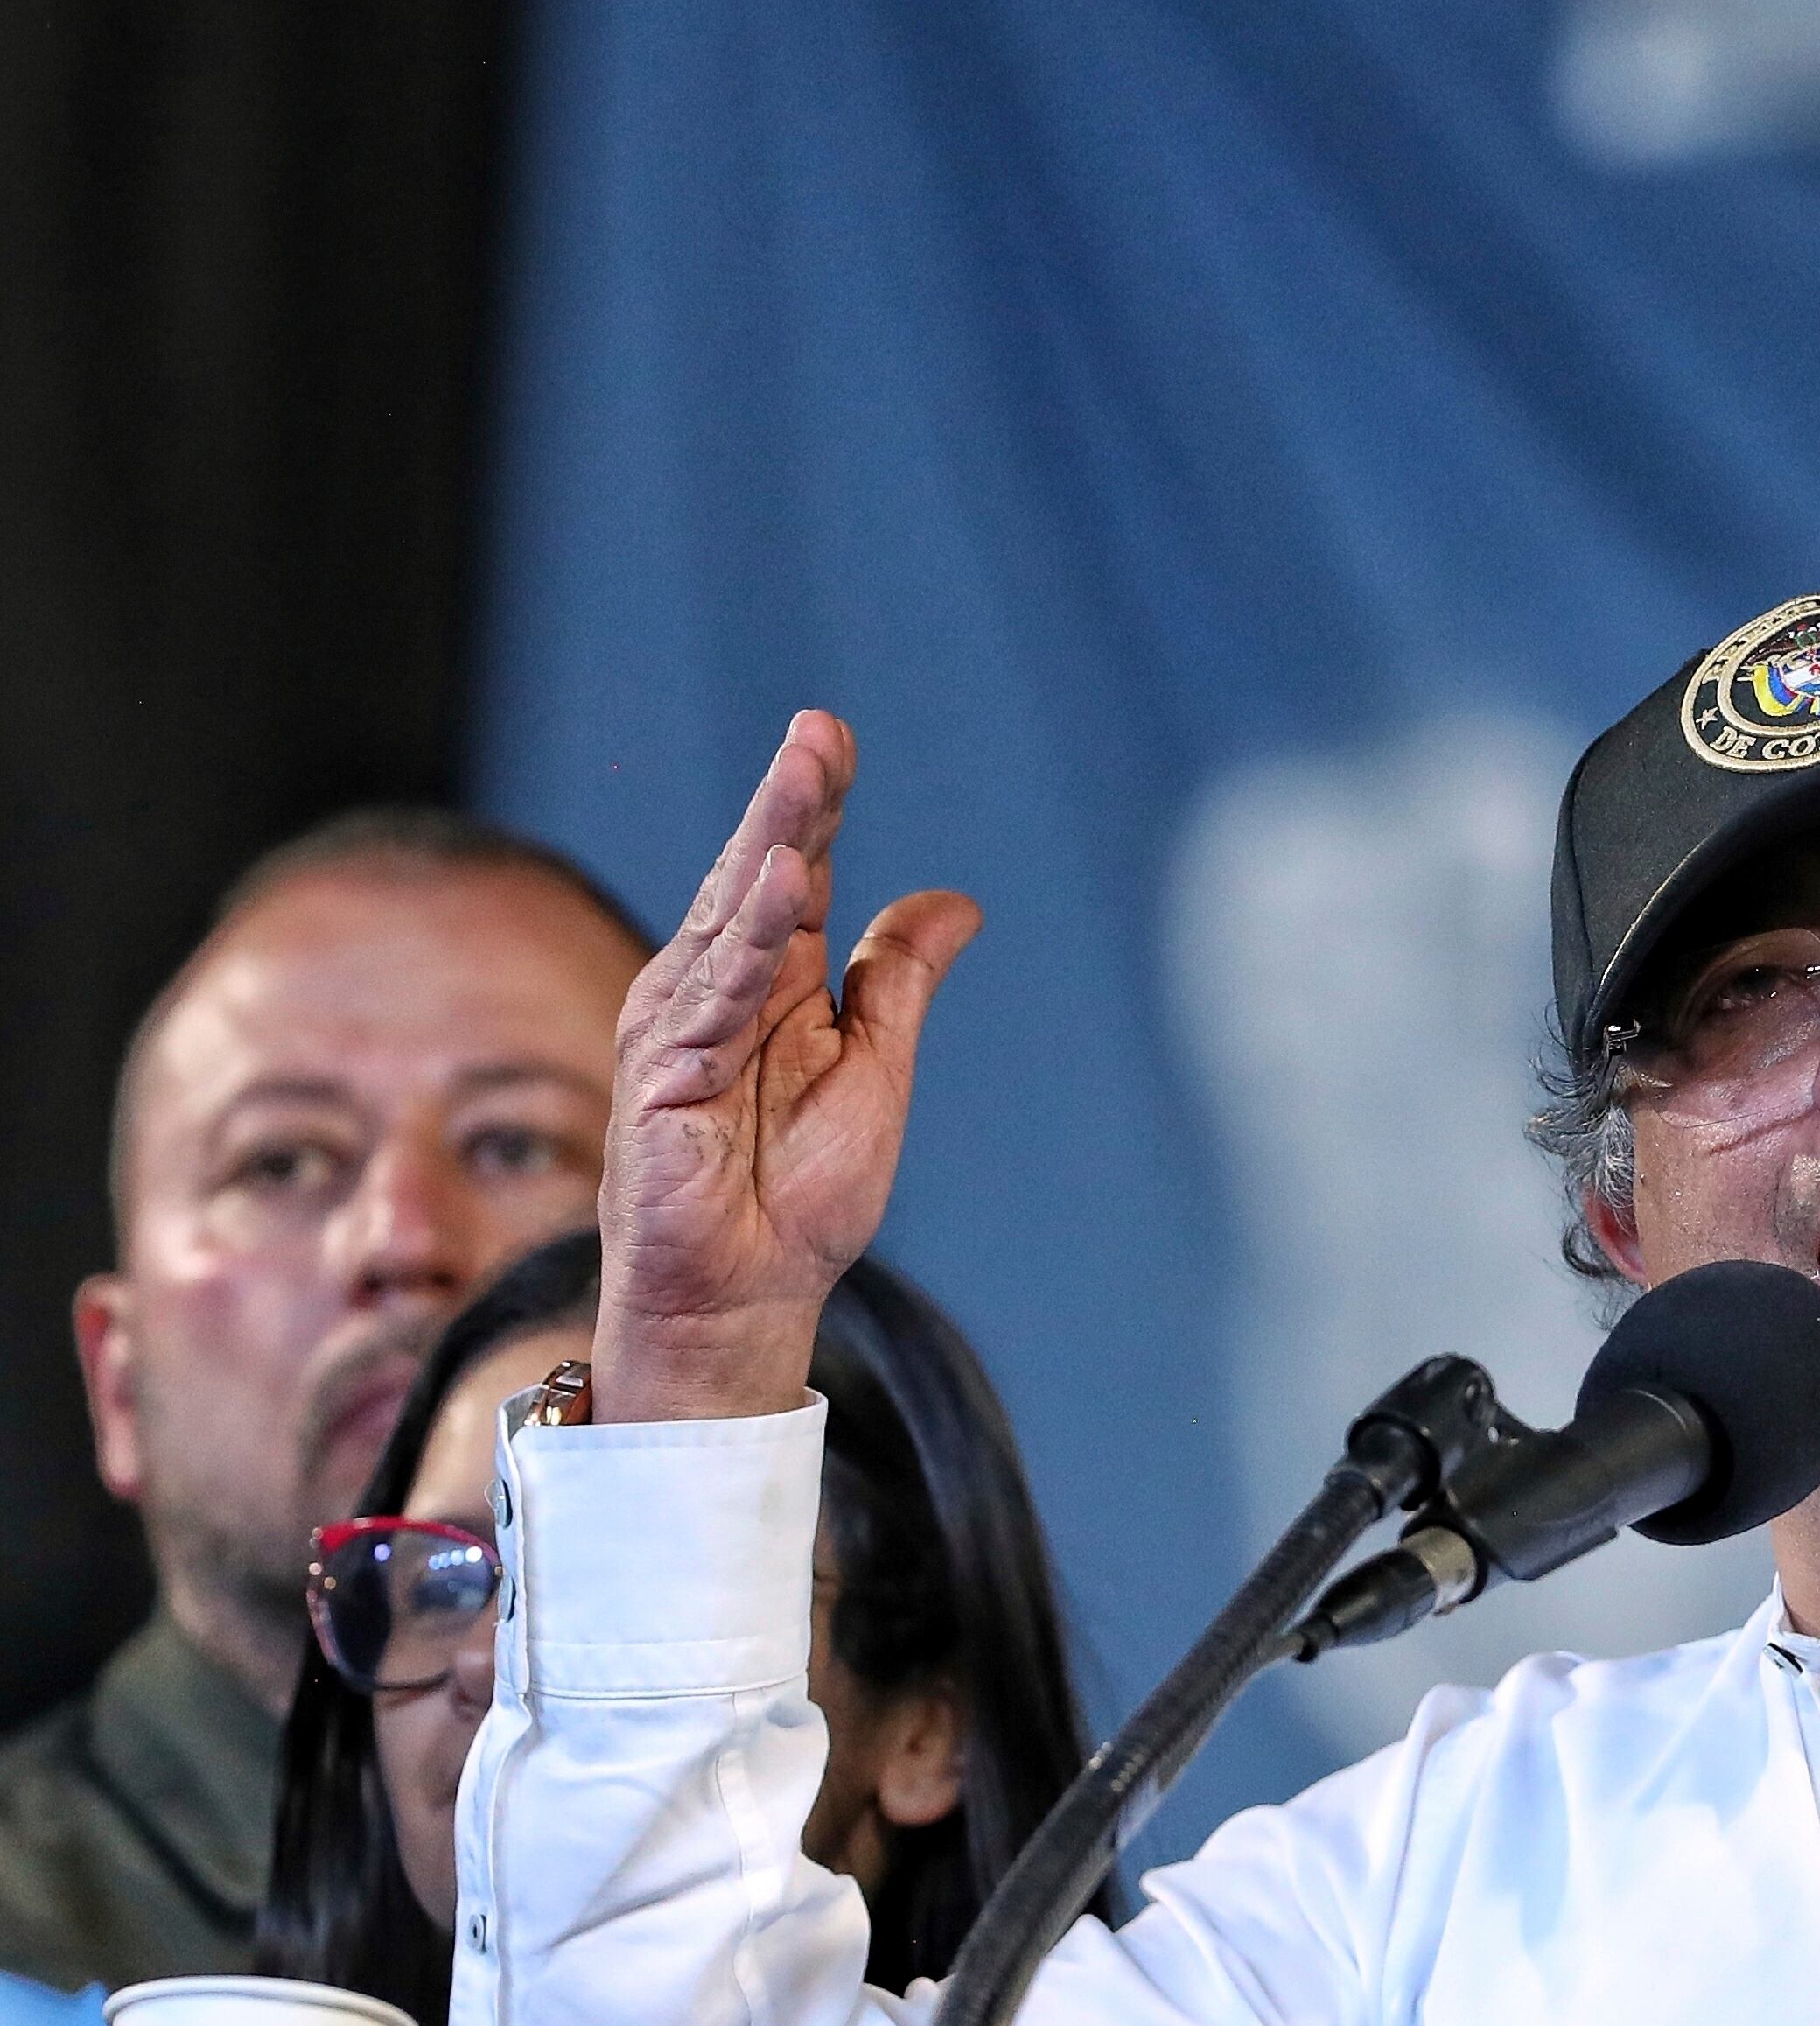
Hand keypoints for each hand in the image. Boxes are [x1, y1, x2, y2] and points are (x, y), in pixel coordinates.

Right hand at [596, 712, 978, 1422]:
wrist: (749, 1295)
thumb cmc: (800, 1196)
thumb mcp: (874, 1070)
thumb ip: (898, 983)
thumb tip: (953, 900)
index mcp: (768, 984)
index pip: (796, 876)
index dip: (816, 808)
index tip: (833, 737)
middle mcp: (714, 992)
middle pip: (759, 880)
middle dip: (790, 804)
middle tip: (819, 730)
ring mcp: (680, 1031)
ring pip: (732, 923)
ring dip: (771, 848)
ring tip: (807, 780)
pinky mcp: (662, 1080)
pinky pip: (712, 1000)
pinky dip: (748, 943)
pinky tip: (782, 888)